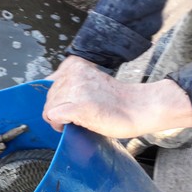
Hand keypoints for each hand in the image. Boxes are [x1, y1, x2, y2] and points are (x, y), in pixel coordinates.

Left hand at [43, 56, 191, 138]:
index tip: (68, 105)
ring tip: (77, 121)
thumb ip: (72, 84)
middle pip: (49, 98)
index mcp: (76, 66)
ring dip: (58, 120)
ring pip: (50, 108)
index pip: (51, 83)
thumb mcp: (90, 83)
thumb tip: (54, 97)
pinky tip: (72, 125)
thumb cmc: (118, 101)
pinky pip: (53, 116)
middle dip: (57, 110)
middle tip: (75, 117)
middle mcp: (74, 75)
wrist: (141, 108)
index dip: (58, 99)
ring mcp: (76, 90)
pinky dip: (58, 124)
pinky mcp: (79, 107)